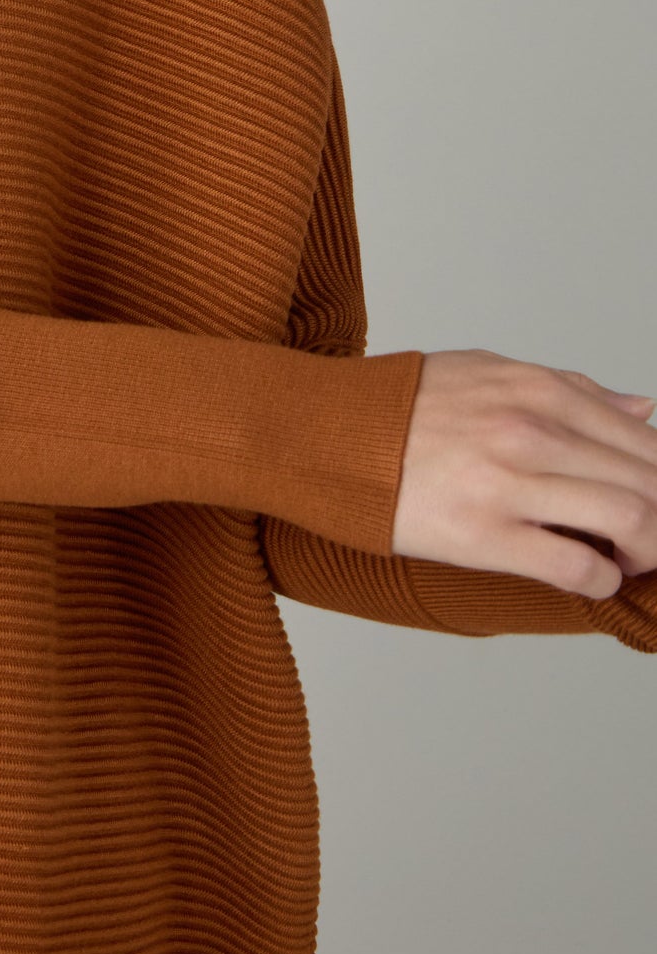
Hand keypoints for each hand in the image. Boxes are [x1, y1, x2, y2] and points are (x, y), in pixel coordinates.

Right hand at [391, 349, 656, 599]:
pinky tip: (592, 576)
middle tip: (651, 539)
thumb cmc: (404, 406)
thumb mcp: (490, 372)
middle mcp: (532, 430)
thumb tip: (643, 410)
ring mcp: (510, 483)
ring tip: (630, 559)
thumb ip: (571, 389)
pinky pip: (576, 568)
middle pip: (649, 482)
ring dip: (648, 550)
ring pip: (630, 521)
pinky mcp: (484, 535)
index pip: (643, 440)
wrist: (329, 435)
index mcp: (538, 389)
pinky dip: (601, 580)